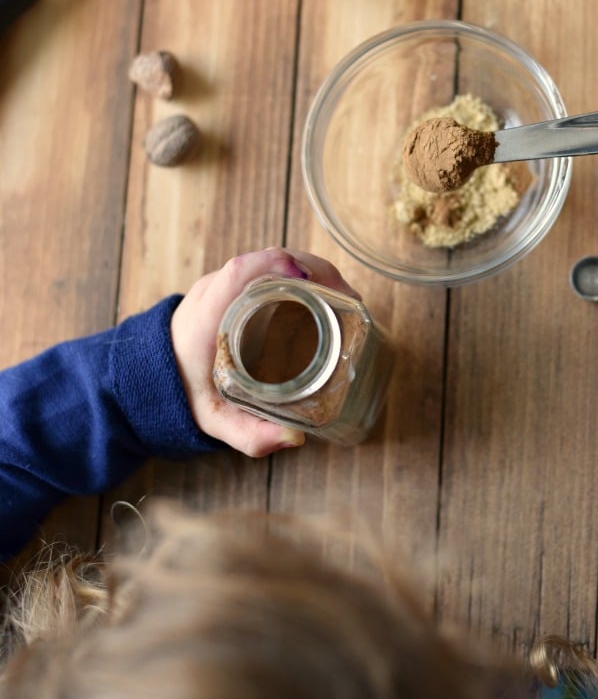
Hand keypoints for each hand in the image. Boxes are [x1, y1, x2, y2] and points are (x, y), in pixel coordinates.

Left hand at [170, 247, 359, 457]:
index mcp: (207, 314)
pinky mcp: (233, 286)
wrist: (148, 374)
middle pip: (267, 260)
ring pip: (272, 260)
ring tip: (344, 299)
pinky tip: (324, 297)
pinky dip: (300, 275)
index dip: (277, 266)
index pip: (239, 272)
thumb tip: (295, 438)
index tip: (311, 280)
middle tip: (348, 299)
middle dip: (313, 271)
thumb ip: (249, 433)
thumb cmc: (182, 391)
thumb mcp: (213, 418)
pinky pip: (270, 269)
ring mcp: (224, 284)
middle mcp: (215, 291)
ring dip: (311, 271)